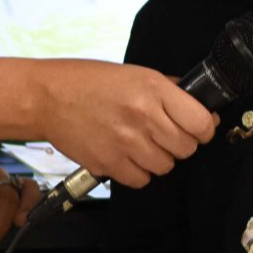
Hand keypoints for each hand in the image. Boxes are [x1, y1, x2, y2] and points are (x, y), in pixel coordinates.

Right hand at [39, 62, 216, 187]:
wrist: (48, 98)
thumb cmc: (88, 81)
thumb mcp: (134, 73)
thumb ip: (167, 88)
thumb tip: (197, 104)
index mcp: (153, 90)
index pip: (201, 122)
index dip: (204, 128)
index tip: (198, 127)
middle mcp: (143, 117)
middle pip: (186, 148)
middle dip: (181, 143)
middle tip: (165, 134)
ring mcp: (126, 143)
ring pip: (165, 166)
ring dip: (159, 158)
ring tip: (141, 143)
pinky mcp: (109, 164)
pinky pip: (141, 180)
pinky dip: (138, 172)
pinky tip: (127, 155)